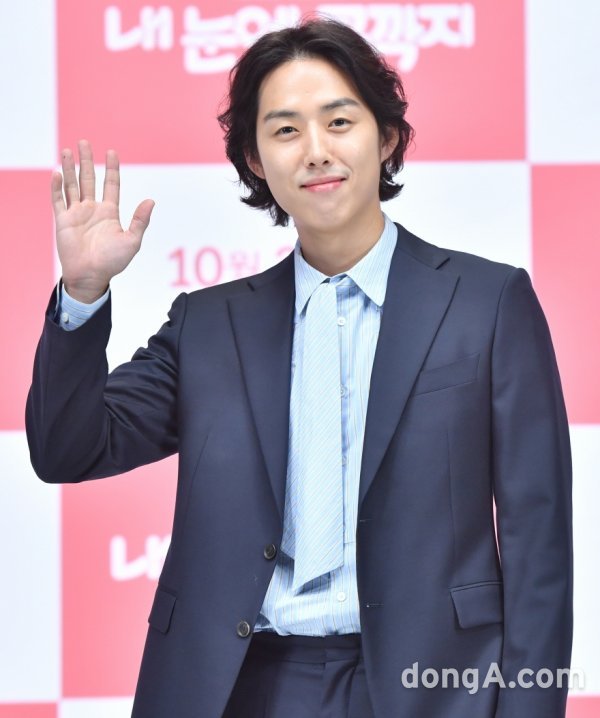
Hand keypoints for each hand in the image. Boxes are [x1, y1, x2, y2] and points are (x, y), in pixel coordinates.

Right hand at [52, 139, 154, 302]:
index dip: (111, 169)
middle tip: (85, 142)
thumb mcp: (132, 241)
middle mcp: (92, 210)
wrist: (91, 276)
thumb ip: (140, 220)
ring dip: (70, 168)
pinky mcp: (63, 221)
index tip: (112, 152)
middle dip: (87, 161)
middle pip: (88, 179)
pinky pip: (58, 200)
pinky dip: (56, 186)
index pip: (111, 185)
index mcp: (109, 212)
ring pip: (72, 185)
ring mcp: (76, 214)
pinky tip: (58, 172)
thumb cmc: (113, 262)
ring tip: (68, 150)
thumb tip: (151, 201)